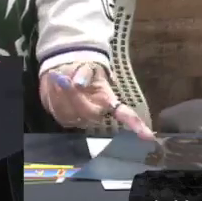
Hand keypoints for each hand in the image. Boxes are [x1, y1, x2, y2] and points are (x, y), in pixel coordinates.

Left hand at [39, 62, 154, 139]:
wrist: (64, 70)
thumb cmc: (82, 68)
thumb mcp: (88, 65)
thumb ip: (85, 72)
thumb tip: (79, 83)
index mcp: (107, 99)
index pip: (124, 114)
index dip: (135, 124)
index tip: (148, 136)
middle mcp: (96, 113)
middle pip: (88, 112)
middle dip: (74, 96)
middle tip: (64, 78)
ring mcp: (80, 118)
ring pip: (70, 113)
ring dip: (60, 95)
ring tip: (58, 76)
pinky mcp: (65, 118)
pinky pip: (57, 112)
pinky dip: (53, 98)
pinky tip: (54, 85)